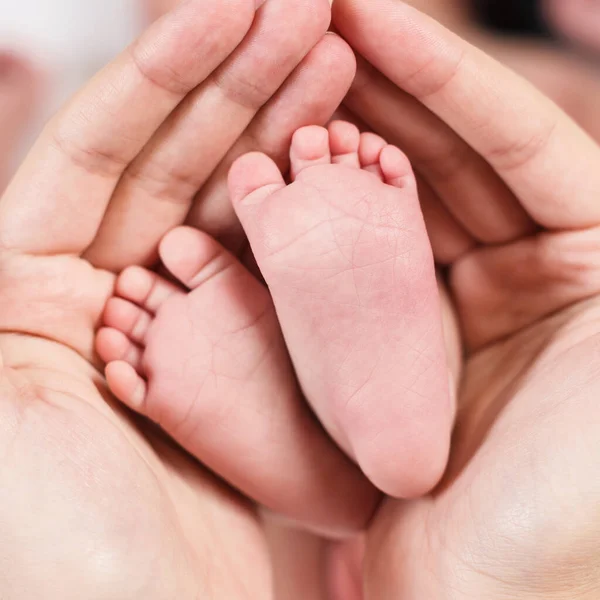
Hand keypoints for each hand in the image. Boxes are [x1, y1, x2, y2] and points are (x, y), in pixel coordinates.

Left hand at [0, 1, 360, 595]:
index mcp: (25, 292)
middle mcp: (97, 294)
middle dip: (238, 79)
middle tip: (308, 13)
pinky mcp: (236, 357)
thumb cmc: (58, 554)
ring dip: (278, 127)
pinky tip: (336, 156)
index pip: (100, 148)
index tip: (235, 5)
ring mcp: (176, 321)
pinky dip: (301, 208)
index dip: (169, 69)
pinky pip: (271, 265)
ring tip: (334, 56)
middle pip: (173, 162)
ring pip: (231, 203)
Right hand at [333, 0, 599, 595]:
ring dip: (344, 145)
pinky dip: (318, 220)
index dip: (440, 70)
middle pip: (446, 156)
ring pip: (392, 202)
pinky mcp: (395, 340)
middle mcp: (526, 271)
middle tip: (315, 25)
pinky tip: (279, 179)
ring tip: (287, 83)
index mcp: (592, 262)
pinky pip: (354, 262)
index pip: (512, 137)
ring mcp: (452, 303)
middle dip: (383, 88)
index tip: (367, 13)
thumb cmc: (560, 517)